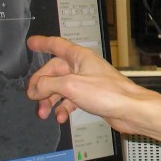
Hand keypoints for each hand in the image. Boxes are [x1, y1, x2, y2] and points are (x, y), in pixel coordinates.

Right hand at [26, 36, 160, 154]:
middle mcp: (83, 67)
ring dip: (50, 100)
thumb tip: (34, 88)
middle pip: (54, 72)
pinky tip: (60, 116)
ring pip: (60, 88)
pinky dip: (63, 108)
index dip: (42, 43)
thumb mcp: (71, 86)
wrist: (129, 110)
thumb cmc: (109, 93)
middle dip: (41, 85)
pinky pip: (70, 100)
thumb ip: (48, 85)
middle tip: (32, 96)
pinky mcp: (91, 96)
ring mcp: (87, 82)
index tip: (31, 43)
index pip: (56, 45)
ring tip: (44, 112)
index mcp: (79, 57)